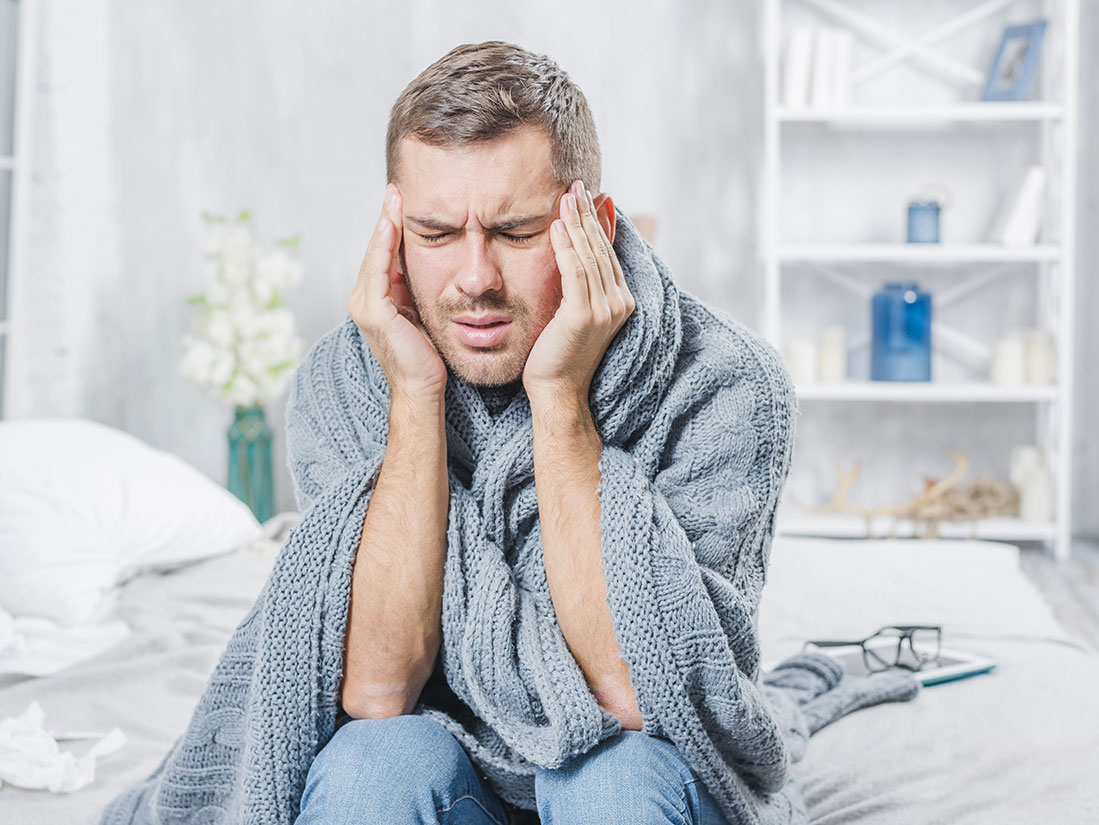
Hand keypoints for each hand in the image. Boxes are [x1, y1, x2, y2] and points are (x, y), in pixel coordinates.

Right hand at [348, 183, 447, 401]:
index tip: (400, 200)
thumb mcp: (422, 312)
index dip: (390, 227)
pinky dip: (384, 245)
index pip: (382, 256)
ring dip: (384, 224)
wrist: (422, 387)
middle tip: (395, 189)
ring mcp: (364, 305)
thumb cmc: (427, 356)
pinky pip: (379, 269)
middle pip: (376, 250)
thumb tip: (432, 263)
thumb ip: (416, 289)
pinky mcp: (373, 311)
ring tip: (394, 198)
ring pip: (375, 255)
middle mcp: (362, 300)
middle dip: (386, 219)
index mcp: (375, 300)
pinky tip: (391, 224)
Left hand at [522, 180, 635, 401]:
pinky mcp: (584, 316)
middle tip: (575, 183)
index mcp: (620, 301)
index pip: (607, 252)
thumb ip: (579, 285)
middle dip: (587, 214)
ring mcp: (604, 310)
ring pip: (589, 256)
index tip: (583, 196)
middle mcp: (618, 303)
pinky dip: (566, 246)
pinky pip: (575, 272)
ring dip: (576, 222)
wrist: (557, 393)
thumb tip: (572, 253)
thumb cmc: (559, 355)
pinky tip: (557, 225)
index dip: (595, 222)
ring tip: (566, 196)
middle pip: (601, 248)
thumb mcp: (572, 314)